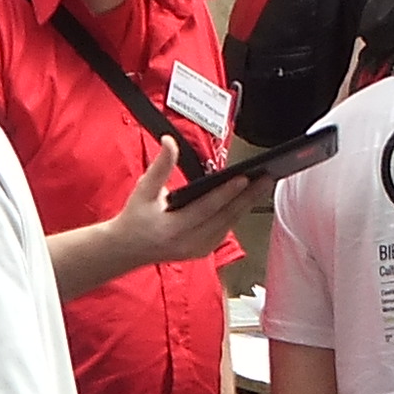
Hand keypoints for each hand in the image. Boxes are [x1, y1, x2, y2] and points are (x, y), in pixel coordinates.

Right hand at [95, 145, 252, 276]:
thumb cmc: (135, 218)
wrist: (127, 249)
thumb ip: (160, 166)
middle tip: (267, 179)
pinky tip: (248, 199)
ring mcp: (197, 250)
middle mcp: (188, 243)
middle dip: (248, 197)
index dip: (226, 193)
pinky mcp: (203, 252)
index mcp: (172, 229)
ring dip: (247, 205)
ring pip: (229, 225)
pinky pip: (225, 231)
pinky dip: (237, 215)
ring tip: (263, 185)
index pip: (206, 209)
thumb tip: (170, 141)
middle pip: (225, 218)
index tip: (244, 178)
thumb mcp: (143, 190)